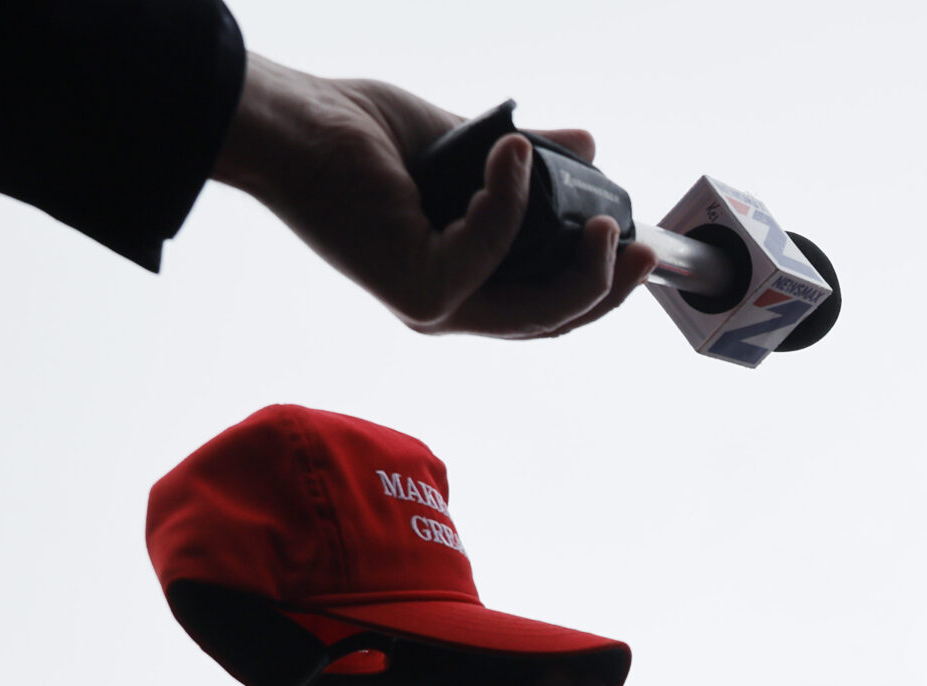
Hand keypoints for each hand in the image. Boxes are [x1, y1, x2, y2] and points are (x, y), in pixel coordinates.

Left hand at [211, 54, 656, 337]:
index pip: (543, 303)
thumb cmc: (351, 131)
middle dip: (608, 288)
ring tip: (603, 216)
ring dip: (585, 267)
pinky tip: (511, 149)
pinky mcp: (421, 290)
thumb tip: (587, 146)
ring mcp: (432, 307)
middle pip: (554, 321)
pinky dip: (513, 195)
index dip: (597, 282)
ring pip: (539, 309)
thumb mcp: (462, 146)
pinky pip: (495, 245)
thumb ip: (525, 161)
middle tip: (644, 248)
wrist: (283, 123)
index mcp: (452, 281)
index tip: (630, 241)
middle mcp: (443, 307)